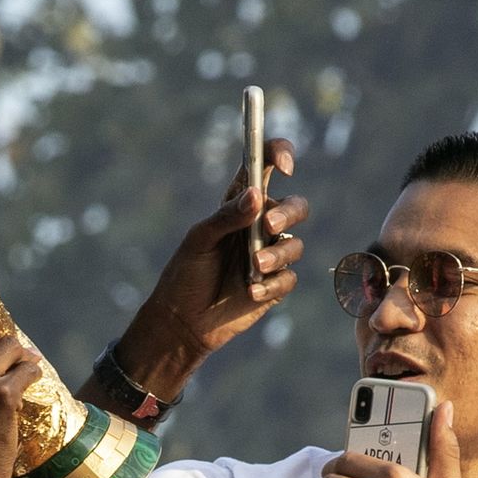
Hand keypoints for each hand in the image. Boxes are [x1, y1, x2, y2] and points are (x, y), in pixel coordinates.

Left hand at [114, 139, 308, 394]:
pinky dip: (271, 285)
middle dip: (288, 212)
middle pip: (294, 206)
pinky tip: (250, 292)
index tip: (285, 164)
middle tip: (269, 226)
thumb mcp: (200, 240)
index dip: (278, 155)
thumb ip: (228, 217)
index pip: (264, 169)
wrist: (183, 321)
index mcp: (240, 206)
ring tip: (254, 268)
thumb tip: (256, 196)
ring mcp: (270, 256)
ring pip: (294, 245)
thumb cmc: (186, 275)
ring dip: (276, 255)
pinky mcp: (275, 286)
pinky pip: (288, 279)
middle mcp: (260, 227)